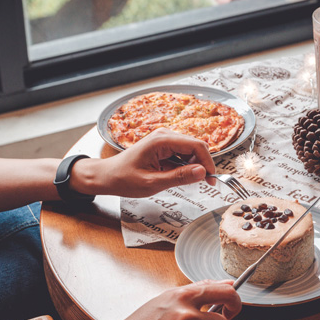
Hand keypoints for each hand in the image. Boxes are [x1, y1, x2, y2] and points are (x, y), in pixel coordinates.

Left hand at [70, 129, 216, 197]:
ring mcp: (164, 140)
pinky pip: (182, 154)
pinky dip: (185, 166)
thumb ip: (179, 178)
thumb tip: (202, 173)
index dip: (208, 162)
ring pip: (190, 151)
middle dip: (203, 164)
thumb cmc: (124, 179)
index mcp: (161, 140)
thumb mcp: (152, 183)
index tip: (212, 179)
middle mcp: (164, 135)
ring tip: (190, 182)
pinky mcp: (163, 147)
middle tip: (206, 184)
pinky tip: (179, 177)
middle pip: (196, 146)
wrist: (107, 176)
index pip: (196, 146)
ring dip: (194, 166)